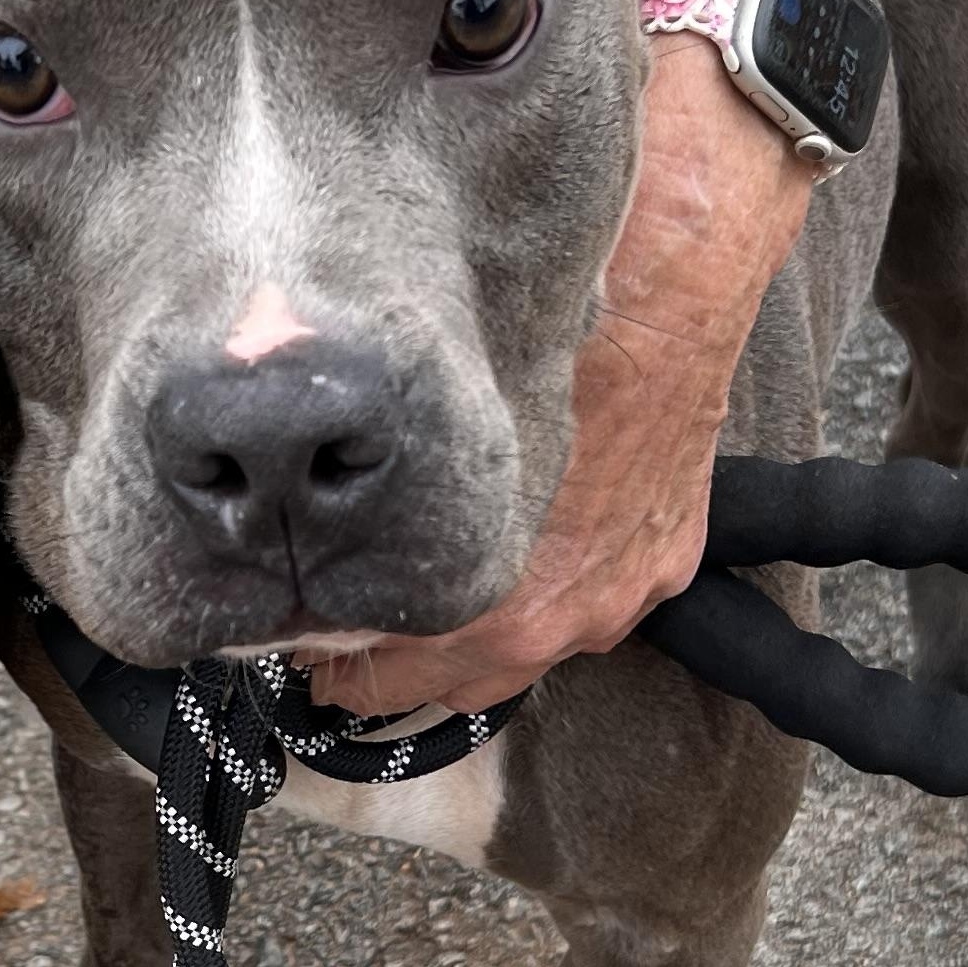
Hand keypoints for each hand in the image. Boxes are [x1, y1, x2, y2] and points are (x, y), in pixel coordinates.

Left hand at [319, 37, 815, 716]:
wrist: (669, 280)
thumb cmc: (530, 347)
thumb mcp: (415, 429)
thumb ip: (363, 503)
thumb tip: (299, 527)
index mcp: (484, 604)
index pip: (372, 673)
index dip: (326, 647)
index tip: (298, 624)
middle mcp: (554, 622)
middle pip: (444, 685)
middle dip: (389, 656)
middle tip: (338, 619)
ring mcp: (617, 598)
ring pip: (514, 658)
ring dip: (465, 637)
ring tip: (413, 594)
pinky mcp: (663, 564)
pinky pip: (588, 608)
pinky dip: (544, 594)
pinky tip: (512, 555)